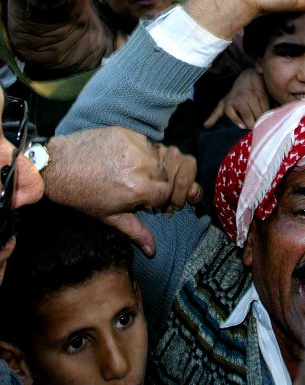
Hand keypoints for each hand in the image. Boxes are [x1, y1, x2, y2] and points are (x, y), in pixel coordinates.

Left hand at [44, 127, 200, 255]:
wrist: (58, 167)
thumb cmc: (82, 194)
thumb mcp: (109, 216)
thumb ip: (136, 231)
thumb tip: (153, 250)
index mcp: (138, 189)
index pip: (166, 192)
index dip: (159, 198)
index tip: (149, 199)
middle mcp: (141, 166)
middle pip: (166, 174)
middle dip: (156, 181)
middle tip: (140, 184)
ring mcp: (135, 147)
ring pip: (158, 156)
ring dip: (151, 165)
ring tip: (133, 171)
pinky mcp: (128, 133)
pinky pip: (146, 143)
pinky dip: (141, 150)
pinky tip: (126, 157)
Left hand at [203, 68, 269, 128]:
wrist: (249, 77)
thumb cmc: (235, 94)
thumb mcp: (223, 103)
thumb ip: (215, 115)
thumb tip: (205, 126)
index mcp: (229, 103)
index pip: (233, 115)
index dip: (239, 123)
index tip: (243, 129)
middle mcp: (240, 98)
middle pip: (248, 116)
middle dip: (252, 126)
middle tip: (255, 135)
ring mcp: (252, 96)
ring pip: (259, 114)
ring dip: (261, 123)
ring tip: (262, 130)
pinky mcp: (262, 95)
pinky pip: (266, 109)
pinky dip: (268, 116)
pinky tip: (268, 121)